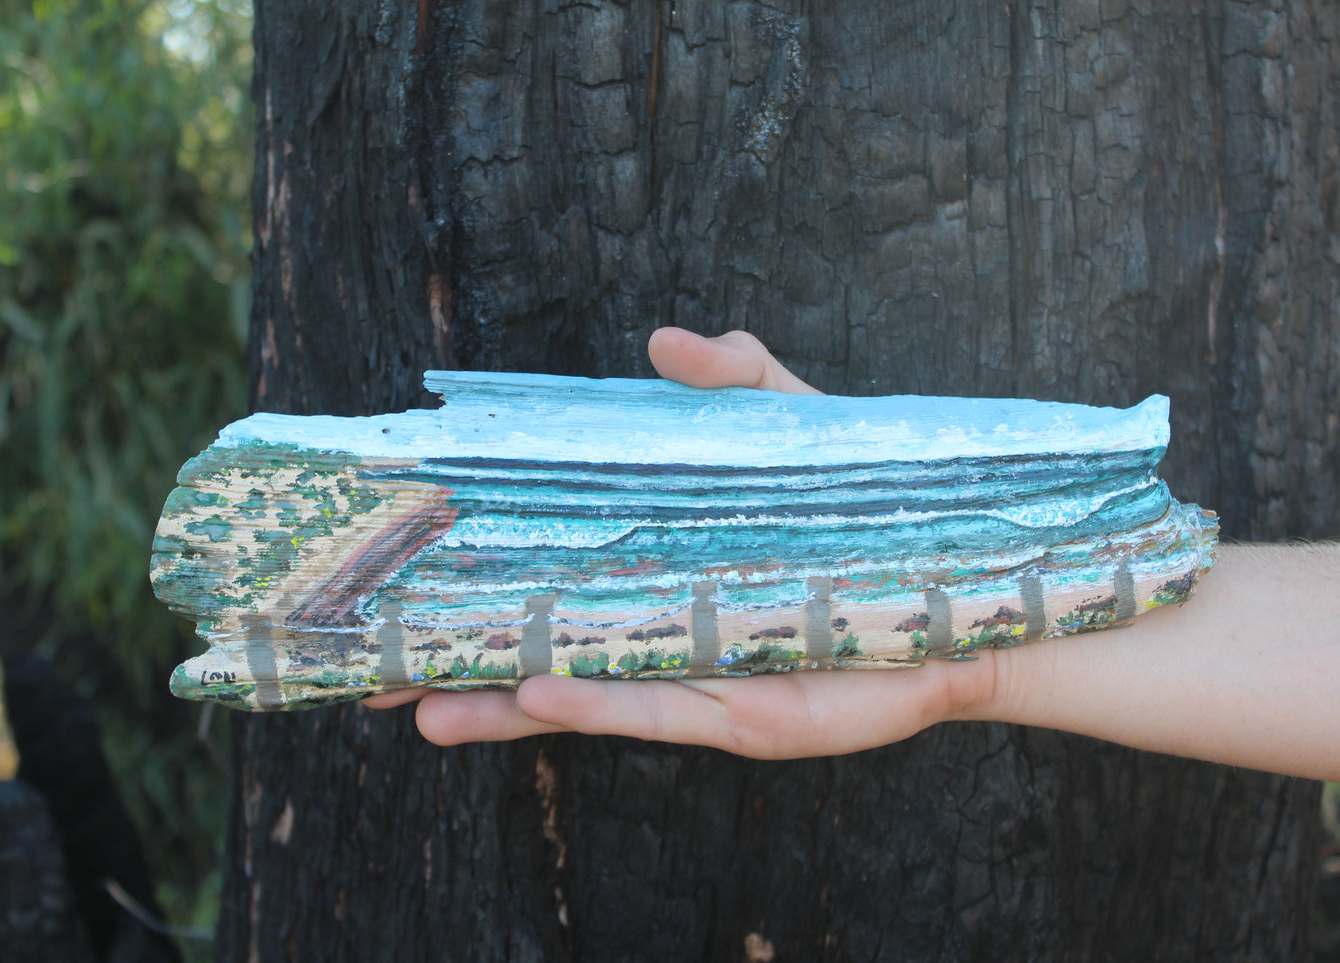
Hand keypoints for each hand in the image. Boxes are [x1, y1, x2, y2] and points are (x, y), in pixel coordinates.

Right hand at [365, 328, 995, 757]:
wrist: (969, 586)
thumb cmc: (877, 504)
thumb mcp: (794, 424)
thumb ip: (734, 377)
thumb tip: (660, 340)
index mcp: (660, 570)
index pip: (552, 576)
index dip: (481, 577)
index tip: (406, 570)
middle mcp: (665, 632)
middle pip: (543, 651)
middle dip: (459, 661)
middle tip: (370, 665)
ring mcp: (701, 678)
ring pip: (582, 697)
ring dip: (499, 703)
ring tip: (416, 708)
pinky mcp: (749, 714)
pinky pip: (660, 709)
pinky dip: (594, 704)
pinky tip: (530, 695)